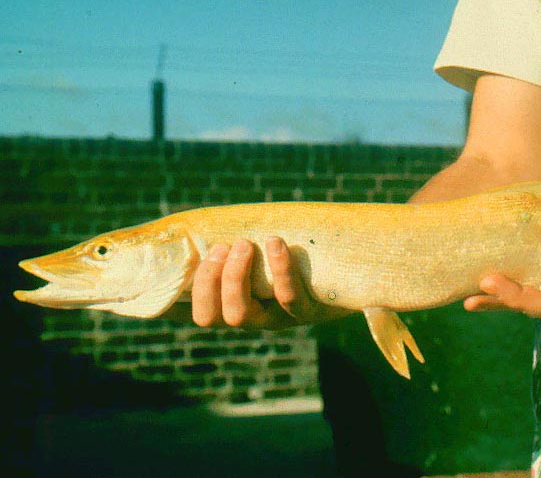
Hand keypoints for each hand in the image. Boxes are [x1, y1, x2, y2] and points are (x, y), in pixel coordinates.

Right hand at [191, 236, 308, 329]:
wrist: (346, 276)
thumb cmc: (297, 259)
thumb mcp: (265, 257)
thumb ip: (237, 252)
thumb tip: (198, 235)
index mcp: (238, 306)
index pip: (201, 312)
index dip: (182, 298)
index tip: (184, 264)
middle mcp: (254, 318)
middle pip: (212, 317)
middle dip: (209, 280)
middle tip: (222, 247)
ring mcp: (279, 318)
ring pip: (241, 314)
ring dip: (234, 277)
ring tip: (243, 244)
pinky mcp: (308, 311)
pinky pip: (289, 297)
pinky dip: (279, 269)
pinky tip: (274, 242)